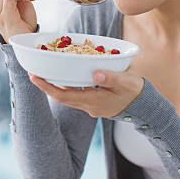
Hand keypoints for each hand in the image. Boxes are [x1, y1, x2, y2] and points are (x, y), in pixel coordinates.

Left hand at [29, 69, 144, 117]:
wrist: (146, 107)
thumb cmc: (136, 93)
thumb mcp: (126, 83)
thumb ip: (111, 78)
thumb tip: (95, 74)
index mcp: (93, 101)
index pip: (63, 95)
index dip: (47, 87)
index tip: (34, 77)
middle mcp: (88, 105)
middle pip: (62, 96)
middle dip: (47, 85)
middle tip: (33, 72)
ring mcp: (91, 104)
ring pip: (68, 94)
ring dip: (56, 85)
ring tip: (46, 71)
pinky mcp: (95, 101)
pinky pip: (77, 93)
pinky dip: (69, 84)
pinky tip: (67, 73)